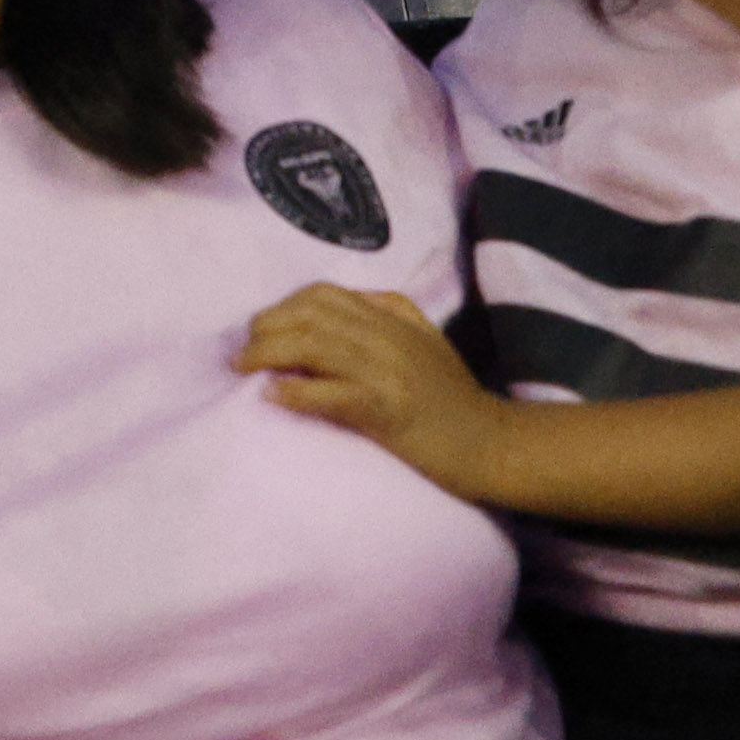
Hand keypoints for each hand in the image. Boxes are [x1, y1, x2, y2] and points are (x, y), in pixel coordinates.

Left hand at [238, 283, 506, 493]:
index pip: (323, 294)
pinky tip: (273, 396)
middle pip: (308, 315)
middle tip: (244, 353)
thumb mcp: (424, 340)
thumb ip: (385, 314)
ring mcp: (388, 371)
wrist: (496, 445)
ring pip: (312, 346)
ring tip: (244, 369)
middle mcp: (389, 336)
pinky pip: (330, 394)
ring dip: (266, 355)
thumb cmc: (455, 398)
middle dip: (265, 328)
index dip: (283, 307)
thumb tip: (325, 308)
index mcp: (395, 316)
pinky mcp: (388, 409)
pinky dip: (295, 392)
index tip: (263, 328)